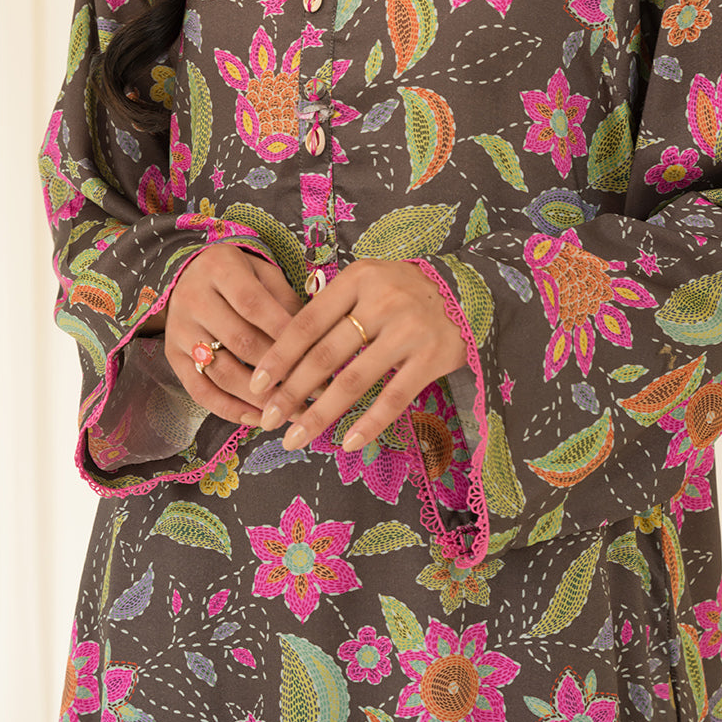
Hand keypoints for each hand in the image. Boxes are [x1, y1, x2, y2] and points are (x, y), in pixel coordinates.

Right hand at [163, 244, 302, 425]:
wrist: (188, 274)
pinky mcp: (172, 356)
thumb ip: (286, 300)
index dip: (283, 332)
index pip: (253, 304)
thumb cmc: (238, 275)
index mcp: (220, 269)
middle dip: (279, 371)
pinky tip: (256, 418)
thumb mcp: (263, 272)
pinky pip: (199, 391)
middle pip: (239, 341)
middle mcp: (194, 298)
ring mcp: (180, 330)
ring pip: (220, 371)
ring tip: (290, 412)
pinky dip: (228, 409)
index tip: (315, 356)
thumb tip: (316, 341)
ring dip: (257, 398)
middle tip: (312, 391)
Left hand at [246, 259, 466, 452]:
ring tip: (295, 438)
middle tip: (267, 420)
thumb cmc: (400, 292)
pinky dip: (369, 423)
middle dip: (291, 392)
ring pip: (354, 381)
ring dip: (320, 414)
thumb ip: (331, 309)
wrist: (466, 291)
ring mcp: (410, 329)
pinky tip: (346, 442)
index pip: (307, 323)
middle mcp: (383, 301)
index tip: (256, 385)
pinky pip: (395, 397)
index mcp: (358, 279)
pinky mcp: (434, 356)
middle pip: (325, 355)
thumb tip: (280, 355)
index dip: (278, 357)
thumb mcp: (366, 283)